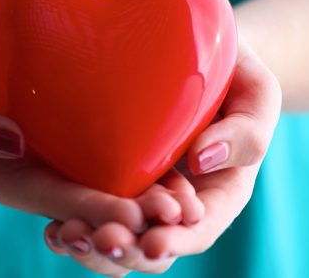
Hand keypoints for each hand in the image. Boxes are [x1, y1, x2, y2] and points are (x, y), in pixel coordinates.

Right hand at [0, 3, 160, 233]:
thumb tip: (12, 144)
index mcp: (6, 175)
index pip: (51, 200)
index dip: (91, 210)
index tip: (131, 215)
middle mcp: (40, 175)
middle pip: (87, 207)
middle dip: (130, 218)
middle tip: (175, 216)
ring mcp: (64, 159)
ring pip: (109, 193)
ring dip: (147, 205)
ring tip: (187, 205)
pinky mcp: (83, 139)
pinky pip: (116, 162)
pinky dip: (148, 174)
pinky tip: (182, 169)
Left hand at [44, 41, 281, 276]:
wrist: (196, 57)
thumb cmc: (233, 75)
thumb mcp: (255, 95)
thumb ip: (246, 131)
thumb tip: (201, 162)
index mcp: (215, 195)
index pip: (197, 231)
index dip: (176, 241)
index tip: (153, 243)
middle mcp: (174, 204)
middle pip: (149, 246)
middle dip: (126, 250)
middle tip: (101, 239)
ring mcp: (138, 194)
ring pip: (116, 237)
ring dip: (90, 245)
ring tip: (64, 235)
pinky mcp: (108, 180)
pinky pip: (90, 213)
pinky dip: (71, 227)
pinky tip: (52, 229)